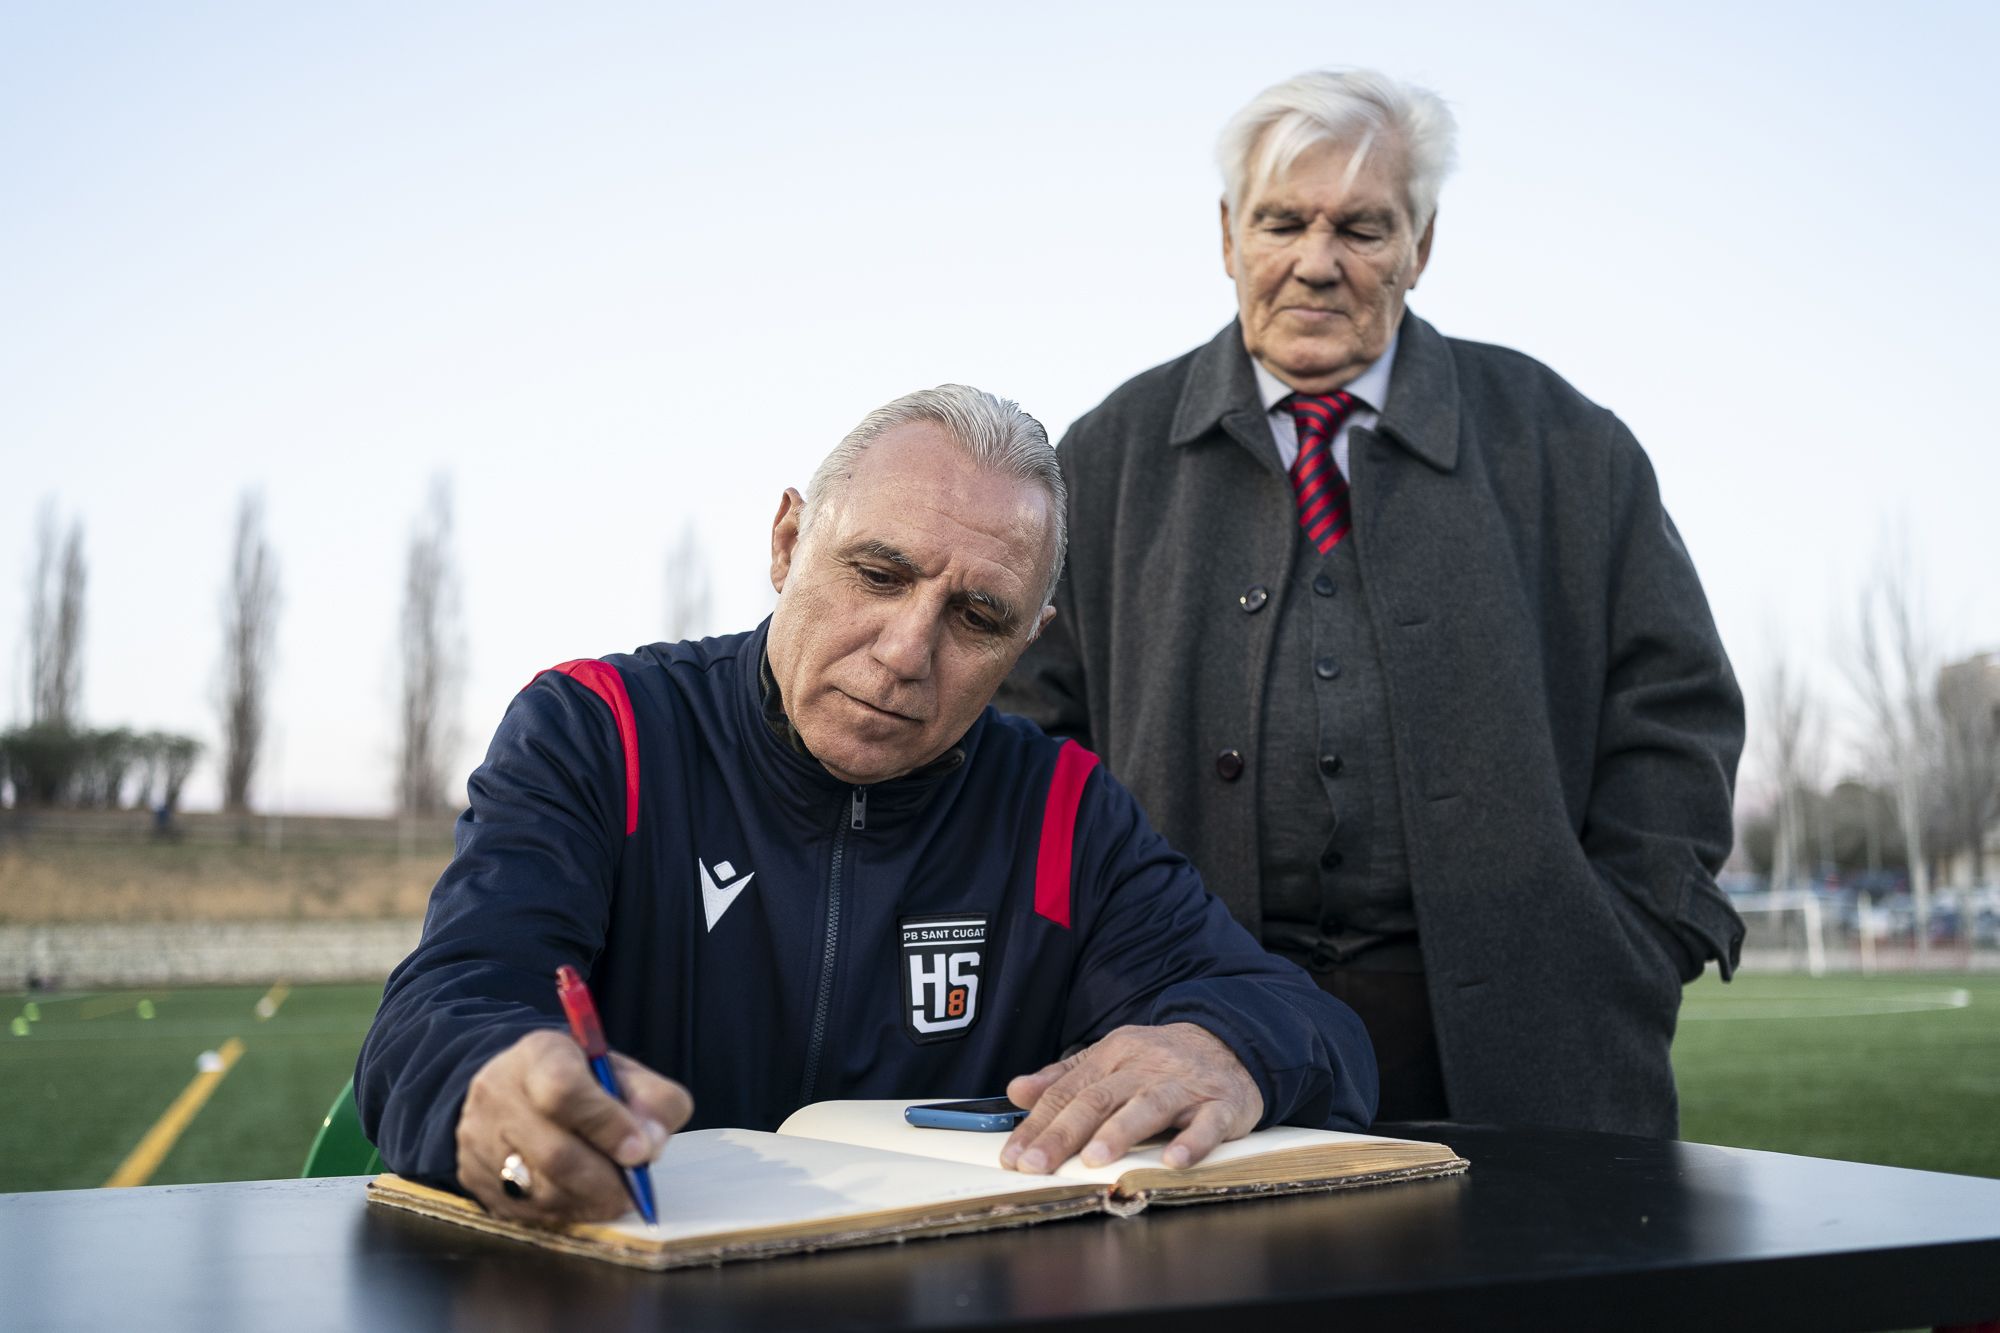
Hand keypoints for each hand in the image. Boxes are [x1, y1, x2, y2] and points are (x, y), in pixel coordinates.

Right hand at [456, 1028, 692, 1223]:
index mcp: (539, 1054)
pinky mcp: (477, 1181)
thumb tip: (652, 1144)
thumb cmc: (581, 1081)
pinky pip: (531, 1212)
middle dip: (607, 1178)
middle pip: (555, 1153)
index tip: (641, 1150)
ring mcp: (480, 1141)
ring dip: (593, 1199)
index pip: (565, 1091)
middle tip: (636, 1184)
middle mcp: (499, 1095)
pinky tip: (588, 1198)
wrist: (514, 1089)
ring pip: (544, 1192)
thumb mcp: (622, 1071)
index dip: (607, 1125)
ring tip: (617, 1190)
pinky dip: (571, 1211)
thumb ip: (653, 1100)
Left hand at [999, 1022, 1263, 1174]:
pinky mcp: (1222, 1105)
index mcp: (1114, 1055)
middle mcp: (1146, 1067)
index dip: (1038, 1125)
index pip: (1068, 1091)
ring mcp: (1185, 1086)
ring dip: (1120, 1133)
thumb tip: (1016, 1092)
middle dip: (1064, 1134)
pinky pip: (1208, 1125)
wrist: (1232, 1042)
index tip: (1013, 1157)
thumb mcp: (1111, 1059)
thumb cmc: (1162, 1062)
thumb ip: (1064, 1078)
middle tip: (1037, 1166)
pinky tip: (1174, 1161)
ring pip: (1148, 1107)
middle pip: (1098, 1099)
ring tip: (1094, 1159)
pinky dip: (1192, 1143)